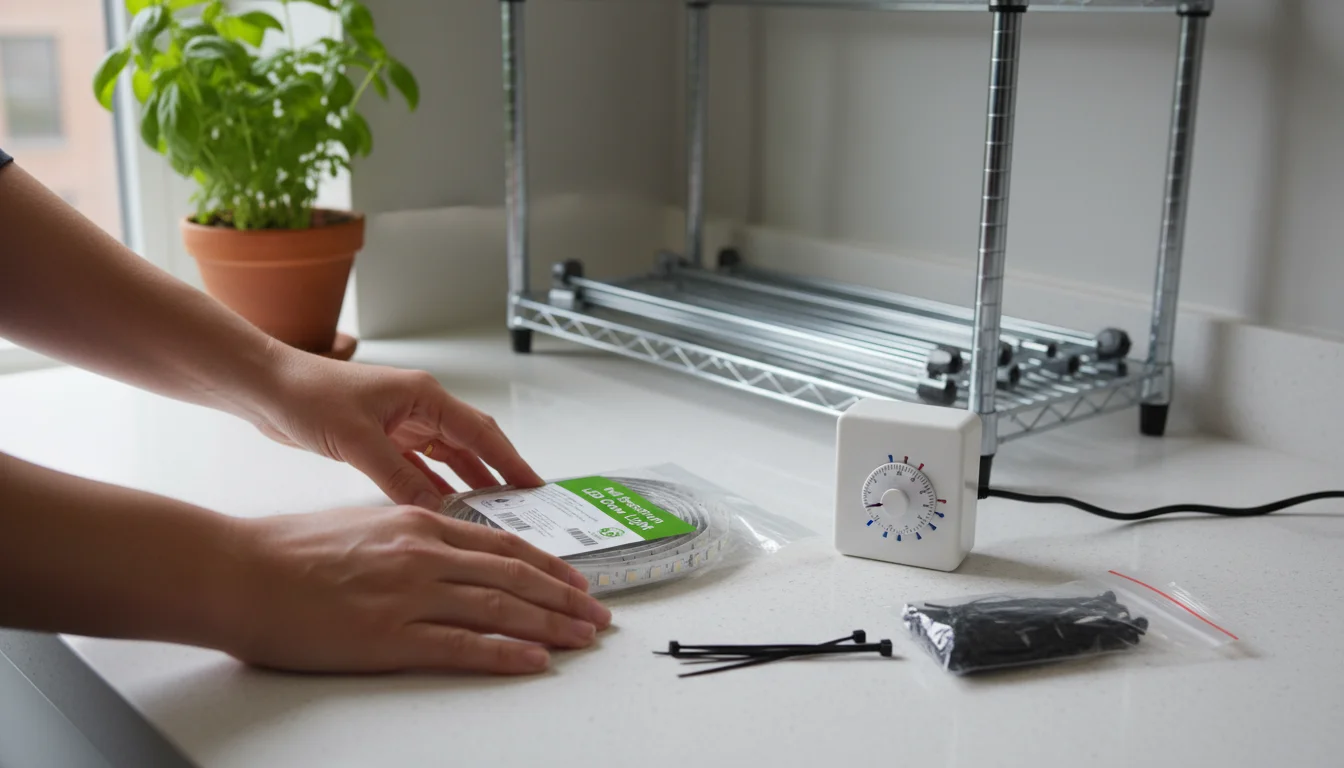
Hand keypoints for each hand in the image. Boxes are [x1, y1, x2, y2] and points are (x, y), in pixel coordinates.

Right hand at [226, 505, 611, 672]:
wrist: (237, 571)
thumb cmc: (286, 550)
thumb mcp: (361, 524)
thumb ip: (408, 536)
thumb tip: (444, 552)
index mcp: (416, 523)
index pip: (501, 544)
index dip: (547, 564)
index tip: (575, 580)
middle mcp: (423, 554)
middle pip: (514, 576)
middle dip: (564, 597)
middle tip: (597, 615)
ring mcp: (409, 595)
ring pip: (501, 609)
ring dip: (551, 625)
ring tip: (583, 639)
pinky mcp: (389, 637)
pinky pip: (463, 647)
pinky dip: (507, 654)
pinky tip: (537, 661)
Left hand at [256, 347, 543, 509]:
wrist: (265, 389)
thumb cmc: (307, 394)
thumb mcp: (358, 440)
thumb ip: (398, 476)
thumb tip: (435, 507)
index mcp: (424, 397)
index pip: (481, 433)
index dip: (511, 461)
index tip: (533, 484)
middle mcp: (418, 409)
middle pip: (470, 446)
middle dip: (497, 475)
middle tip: (521, 505)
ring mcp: (400, 425)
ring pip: (446, 460)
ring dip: (466, 485)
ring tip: (489, 514)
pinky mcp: (380, 441)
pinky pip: (418, 469)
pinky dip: (432, 488)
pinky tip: (443, 509)